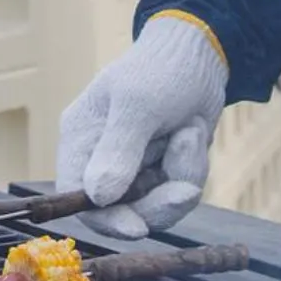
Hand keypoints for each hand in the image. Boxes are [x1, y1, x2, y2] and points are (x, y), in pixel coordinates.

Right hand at [57, 16, 227, 239]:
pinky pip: (177, 192)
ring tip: (190, 132)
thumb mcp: (139, 106)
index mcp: (81, 138)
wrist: (203, 53)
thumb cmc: (161, 69)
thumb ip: (118, 151)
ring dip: (182, 174)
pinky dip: (192, 166)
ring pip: (155, 204)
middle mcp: (102, 157)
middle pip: (121, 210)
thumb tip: (97, 197)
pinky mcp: (161, 169)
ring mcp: (134, 166)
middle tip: (186, 189)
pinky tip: (193, 132)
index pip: (77, 196)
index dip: (103, 218)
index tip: (137, 227)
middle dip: (158, 200)